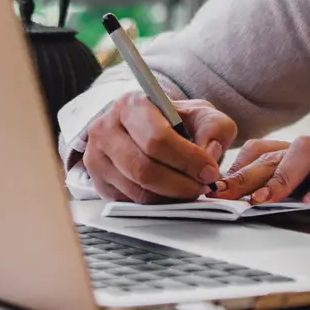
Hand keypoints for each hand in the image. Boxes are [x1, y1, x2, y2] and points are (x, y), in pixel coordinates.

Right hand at [83, 93, 237, 202]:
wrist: (143, 128)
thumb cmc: (172, 121)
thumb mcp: (199, 114)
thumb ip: (214, 128)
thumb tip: (210, 152)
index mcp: (131, 105)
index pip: (157, 139)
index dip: (187, 160)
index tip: (209, 171)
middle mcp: (106, 128)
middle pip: (144, 169)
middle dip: (181, 184)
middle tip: (202, 187)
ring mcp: (96, 157)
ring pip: (137, 190)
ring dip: (171, 198)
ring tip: (190, 190)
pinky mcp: (97, 182)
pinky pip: (130, 203)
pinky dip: (156, 204)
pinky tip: (170, 194)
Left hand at [212, 135, 309, 216]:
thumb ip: (304, 193)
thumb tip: (264, 208)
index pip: (265, 153)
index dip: (237, 168)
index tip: (212, 191)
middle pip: (276, 152)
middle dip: (245, 174)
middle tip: (221, 195)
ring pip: (307, 151)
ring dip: (281, 175)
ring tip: (262, 199)